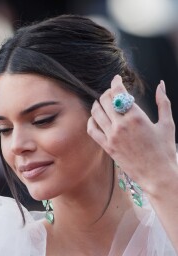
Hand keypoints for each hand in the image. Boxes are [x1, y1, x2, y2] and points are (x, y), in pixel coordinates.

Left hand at [87, 75, 176, 194]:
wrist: (157, 174)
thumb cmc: (164, 150)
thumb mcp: (167, 123)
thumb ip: (163, 102)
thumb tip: (161, 85)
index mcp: (136, 117)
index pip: (119, 93)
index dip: (116, 82)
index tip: (117, 79)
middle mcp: (121, 125)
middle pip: (105, 100)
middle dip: (107, 92)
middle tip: (111, 92)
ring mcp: (111, 136)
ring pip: (96, 113)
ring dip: (97, 104)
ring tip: (101, 102)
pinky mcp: (107, 147)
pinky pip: (91, 130)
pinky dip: (91, 121)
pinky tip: (95, 118)